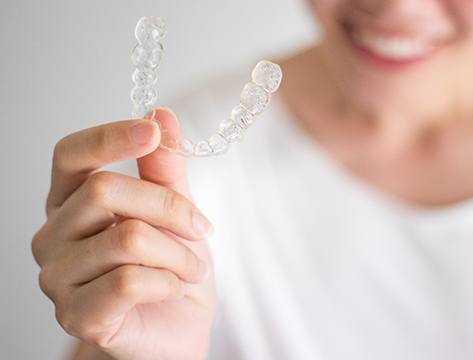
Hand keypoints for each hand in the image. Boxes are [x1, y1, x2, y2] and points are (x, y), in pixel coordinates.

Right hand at [32, 108, 216, 358]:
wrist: (174, 329)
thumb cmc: (169, 268)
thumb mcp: (175, 211)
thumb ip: (164, 169)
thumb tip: (161, 114)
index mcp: (71, 202)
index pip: (70, 155)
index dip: (108, 137)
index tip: (152, 131)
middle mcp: (53, 236)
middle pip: (104, 190)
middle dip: (171, 208)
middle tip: (201, 228)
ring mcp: (58, 278)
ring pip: (126, 238)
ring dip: (178, 253)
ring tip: (192, 267)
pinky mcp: (76, 315)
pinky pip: (128, 282)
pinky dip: (168, 281)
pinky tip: (174, 288)